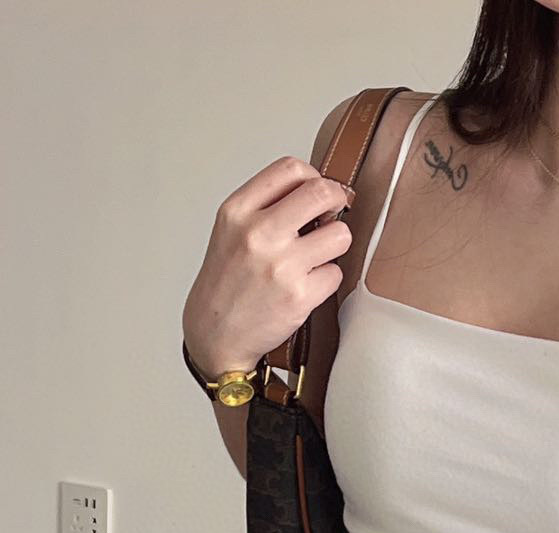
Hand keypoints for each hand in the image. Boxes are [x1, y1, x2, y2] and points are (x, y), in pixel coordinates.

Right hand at [183, 159, 354, 375]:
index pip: (290, 169)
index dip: (315, 177)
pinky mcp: (299, 296)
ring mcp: (281, 266)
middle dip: (337, 200)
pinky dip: (327, 279)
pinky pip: (335, 274)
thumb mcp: (231, 230)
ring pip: (339, 235)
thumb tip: (315, 189)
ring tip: (317, 254)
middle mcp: (258, 234)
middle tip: (334, 212)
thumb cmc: (227, 282)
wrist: (215, 332)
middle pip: (321, 193)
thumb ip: (266, 205)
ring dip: (336, 243)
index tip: (319, 191)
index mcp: (238, 211)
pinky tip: (308, 284)